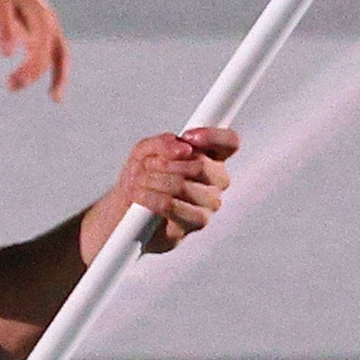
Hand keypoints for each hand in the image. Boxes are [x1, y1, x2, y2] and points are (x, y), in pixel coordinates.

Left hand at [0, 0, 67, 99]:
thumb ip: (3, 26)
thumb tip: (6, 54)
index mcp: (42, 18)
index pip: (41, 52)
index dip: (30, 70)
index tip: (12, 81)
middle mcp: (49, 24)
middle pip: (56, 57)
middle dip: (46, 76)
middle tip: (32, 93)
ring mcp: (47, 27)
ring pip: (59, 56)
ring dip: (55, 76)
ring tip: (52, 97)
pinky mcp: (39, 29)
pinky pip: (50, 53)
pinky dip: (48, 68)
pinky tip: (37, 81)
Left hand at [103, 124, 236, 257]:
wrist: (129, 211)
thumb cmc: (142, 180)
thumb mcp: (145, 151)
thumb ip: (163, 143)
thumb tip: (182, 146)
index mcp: (211, 158)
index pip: (229, 142)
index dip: (213, 137)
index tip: (187, 137)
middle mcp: (216, 181)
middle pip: (202, 166)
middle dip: (166, 163)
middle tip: (147, 165)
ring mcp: (209, 204)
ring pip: (184, 186)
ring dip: (154, 181)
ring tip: (139, 182)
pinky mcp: (195, 223)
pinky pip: (172, 205)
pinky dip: (150, 198)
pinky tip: (141, 196)